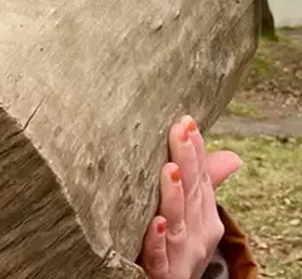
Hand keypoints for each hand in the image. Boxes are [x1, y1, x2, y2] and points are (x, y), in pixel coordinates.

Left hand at [140, 116, 242, 278]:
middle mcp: (197, 234)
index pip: (201, 178)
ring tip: (169, 170)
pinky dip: (156, 239)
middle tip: (179, 131)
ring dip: (174, 196)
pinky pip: (158, 256)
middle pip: (192, 194)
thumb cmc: (178, 246)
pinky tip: (153, 222)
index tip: (186, 121)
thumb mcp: (193, 215)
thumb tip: (232, 156)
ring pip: (177, 222)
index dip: (195, 151)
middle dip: (187, 161)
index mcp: (204, 217)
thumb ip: (205, 184)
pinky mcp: (161, 272)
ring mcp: (180, 253)